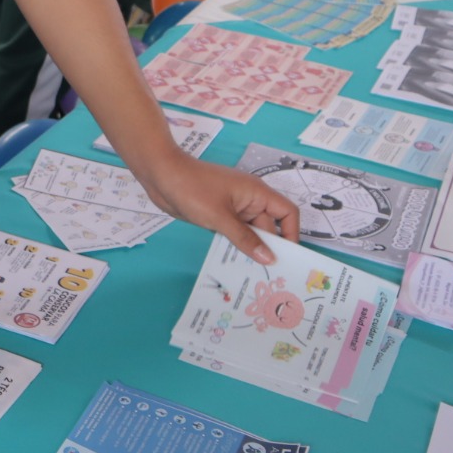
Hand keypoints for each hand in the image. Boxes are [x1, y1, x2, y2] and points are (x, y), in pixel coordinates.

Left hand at [134, 154, 299, 262]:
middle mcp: (249, 200)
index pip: (286, 212)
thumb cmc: (192, 188)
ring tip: (254, 276)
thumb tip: (269, 258)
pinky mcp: (218, 215)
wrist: (160, 175)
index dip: (292, 233)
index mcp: (256, 193)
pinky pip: (234, 233)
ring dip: (251, 250)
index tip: (288, 257)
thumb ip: (245, 238)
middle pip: (269, 227)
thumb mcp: (220, 216)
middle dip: (270, 249)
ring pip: (250, 233)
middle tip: (271, 277)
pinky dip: (235, 246)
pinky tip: (234, 265)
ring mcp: (233, 208)